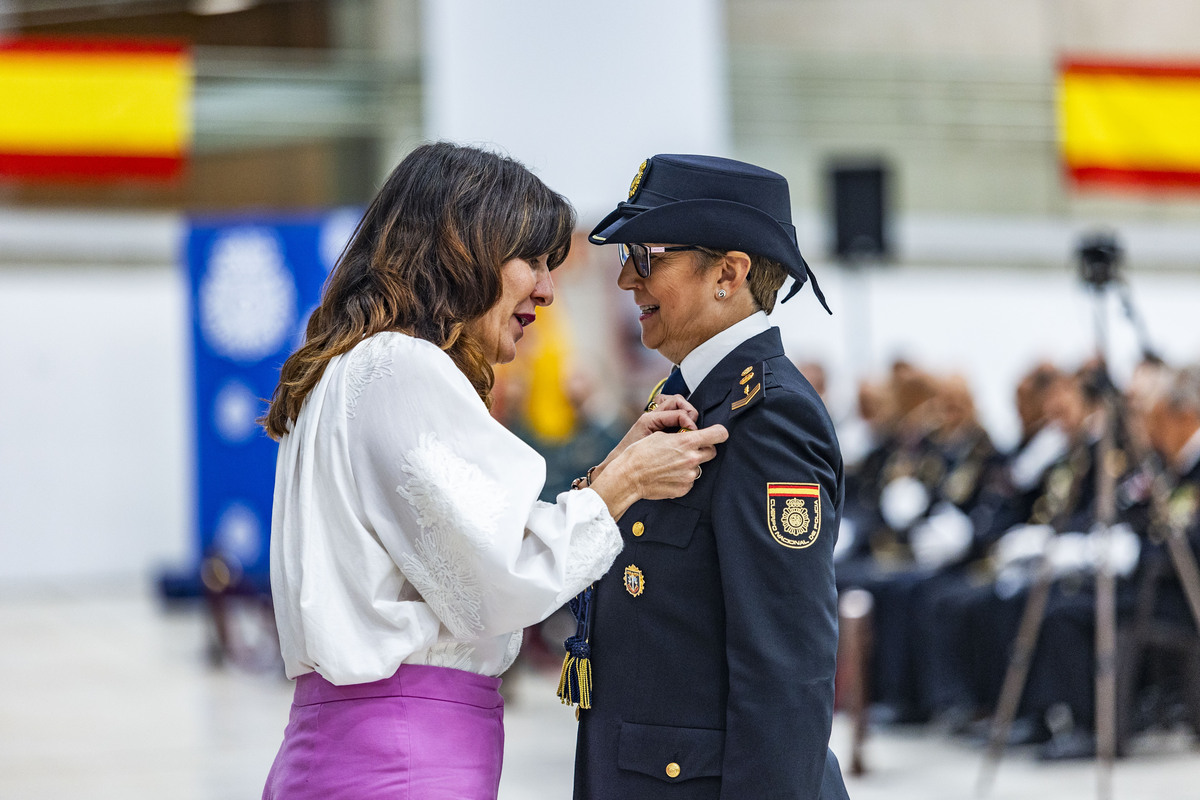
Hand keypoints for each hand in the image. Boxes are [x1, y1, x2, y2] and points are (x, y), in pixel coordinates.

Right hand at [589, 424, 728, 519]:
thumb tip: (692, 437)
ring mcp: (689, 475)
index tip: (716, 433)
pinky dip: (682, 477)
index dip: (718, 432)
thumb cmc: (641, 453)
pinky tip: (668, 475)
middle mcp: (692, 459)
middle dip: (703, 449)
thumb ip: (682, 436)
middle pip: (712, 451)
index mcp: (687, 442)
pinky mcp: (684, 488)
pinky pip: (690, 481)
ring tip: (671, 464)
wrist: (629, 476)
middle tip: (688, 449)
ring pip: (699, 467)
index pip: (719, 434)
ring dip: (690, 465)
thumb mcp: (661, 435)